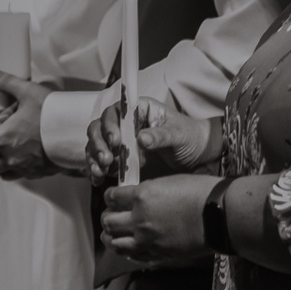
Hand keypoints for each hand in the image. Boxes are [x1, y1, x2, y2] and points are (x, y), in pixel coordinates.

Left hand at [0, 70, 55, 177]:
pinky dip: (10, 169)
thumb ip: (7, 82)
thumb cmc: (52, 112)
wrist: (77, 132)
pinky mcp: (36, 173)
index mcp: (2, 140)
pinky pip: (16, 176)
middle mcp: (10, 158)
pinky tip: (14, 157)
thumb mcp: (28, 92)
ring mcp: (23, 168)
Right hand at [87, 97, 216, 182]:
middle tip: (106, 159)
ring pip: (96, 146)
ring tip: (100, 172)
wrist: (197, 156)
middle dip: (98, 143)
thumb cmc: (190, 137)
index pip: (115, 112)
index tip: (116, 141)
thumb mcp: (179, 134)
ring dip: (93, 158)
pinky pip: (101, 163)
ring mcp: (121, 143)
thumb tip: (141, 139)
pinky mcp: (120, 160)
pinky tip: (97, 179)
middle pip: (99, 128)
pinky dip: (96, 170)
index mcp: (139, 110)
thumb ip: (161, 135)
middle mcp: (126, 125)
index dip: (110, 125)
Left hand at [100, 174, 216, 263]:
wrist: (219, 215)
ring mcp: (147, 239)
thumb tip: (137, 197)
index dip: (110, 197)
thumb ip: (148, 192)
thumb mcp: (168, 182)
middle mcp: (139, 219)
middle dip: (108, 217)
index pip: (112, 197)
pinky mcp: (157, 254)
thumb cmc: (200, 192)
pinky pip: (132, 256)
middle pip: (109, 222)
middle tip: (112, 215)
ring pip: (115, 243)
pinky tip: (128, 247)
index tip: (114, 198)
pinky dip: (126, 252)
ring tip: (112, 234)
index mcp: (142, 196)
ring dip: (111, 237)